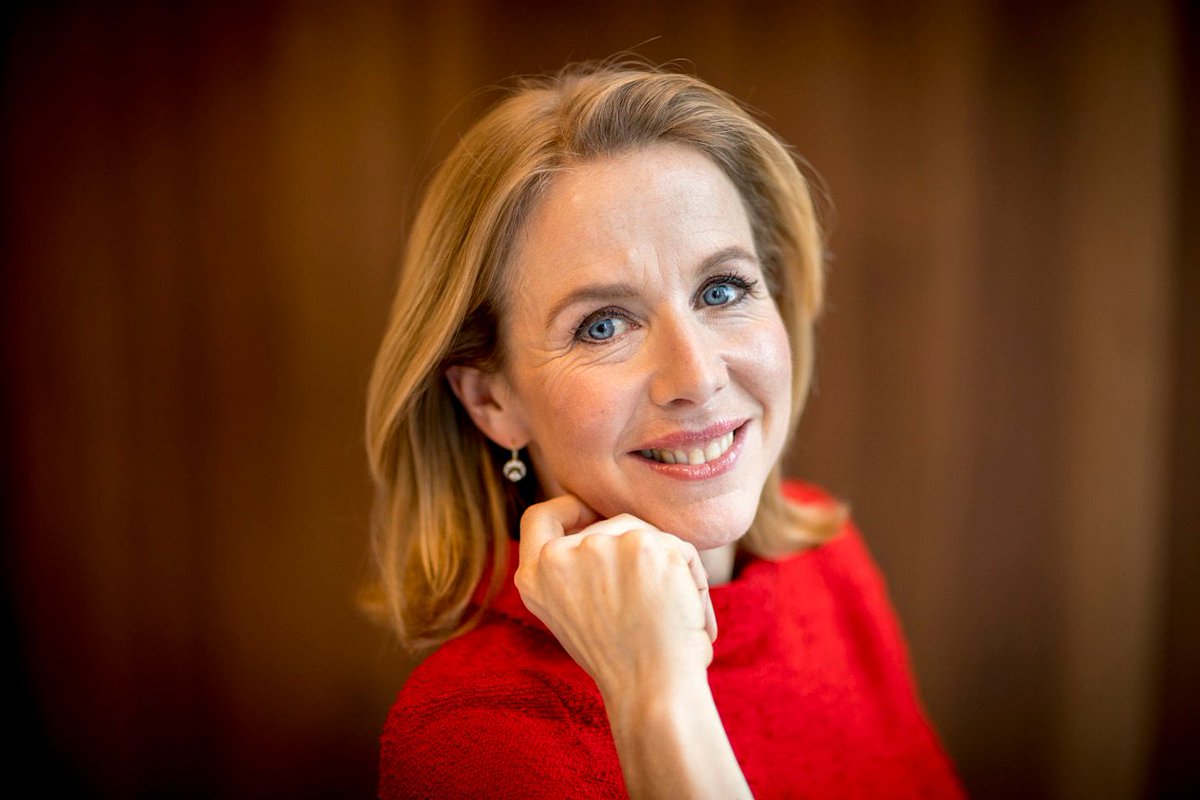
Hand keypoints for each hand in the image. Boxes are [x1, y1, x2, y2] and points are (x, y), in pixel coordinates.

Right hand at [515, 494, 718, 696]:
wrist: (651, 692)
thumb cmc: (622, 662)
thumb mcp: (573, 614)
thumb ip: (574, 572)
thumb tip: (607, 530)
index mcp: (536, 576)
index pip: (539, 519)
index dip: (566, 510)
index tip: (588, 513)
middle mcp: (560, 557)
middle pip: (610, 524)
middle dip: (639, 552)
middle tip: (652, 602)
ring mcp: (601, 546)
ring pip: (647, 534)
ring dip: (667, 567)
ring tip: (671, 614)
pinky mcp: (643, 546)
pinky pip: (680, 547)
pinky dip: (692, 578)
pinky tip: (688, 613)